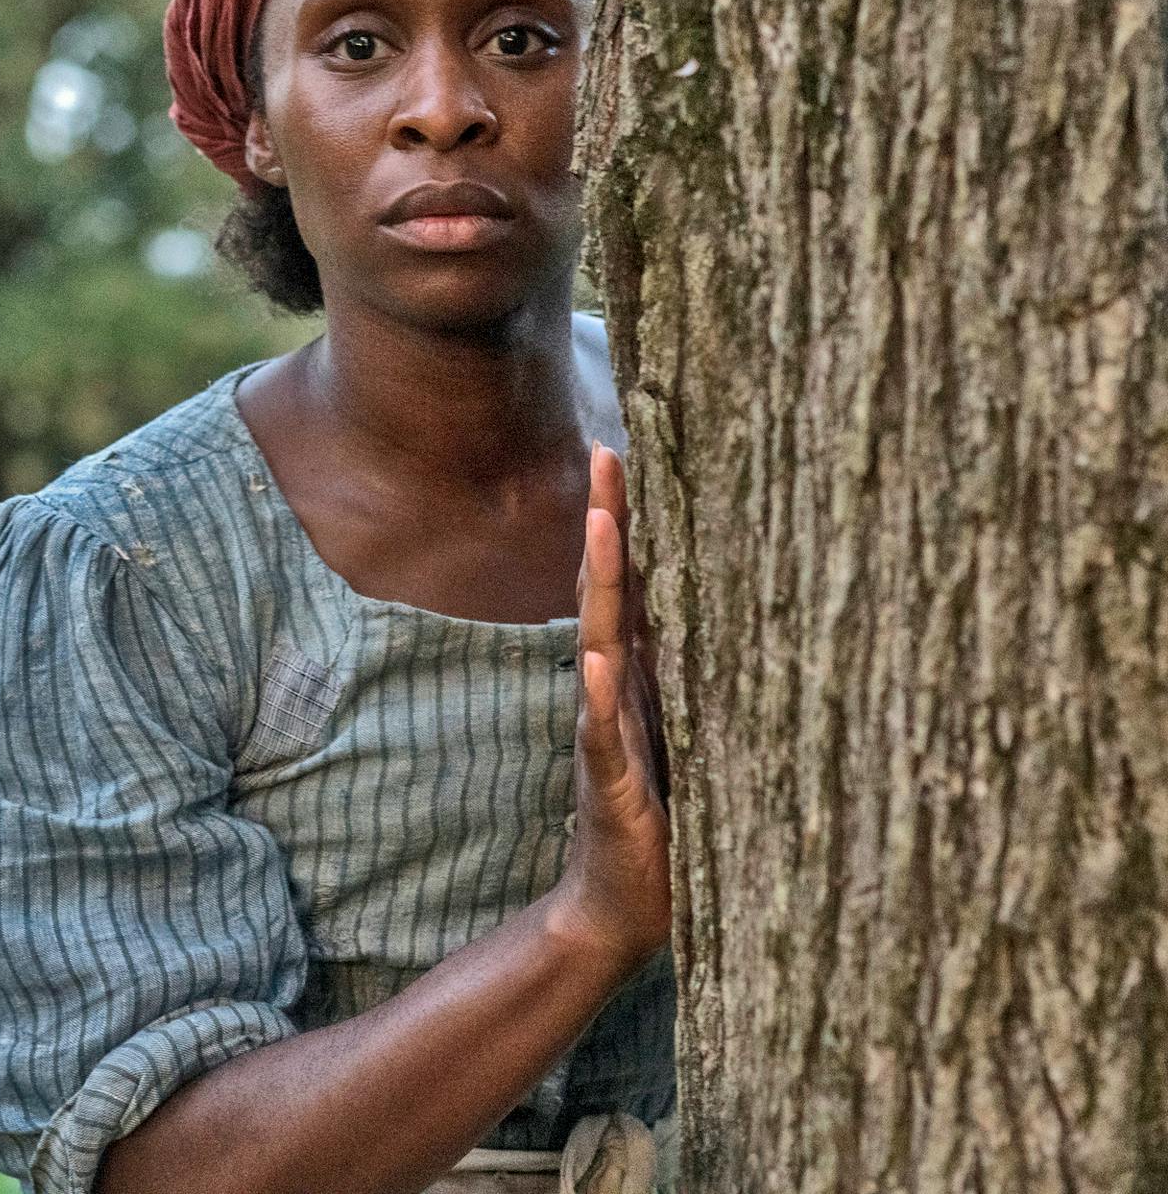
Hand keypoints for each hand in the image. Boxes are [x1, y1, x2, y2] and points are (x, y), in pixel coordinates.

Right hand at [548, 441, 671, 976]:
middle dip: (608, 522)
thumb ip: (712, 689)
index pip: (634, 586)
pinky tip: (595, 655)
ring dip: (599, 583)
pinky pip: (601, 730)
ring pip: (598, 642)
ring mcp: (602, 733)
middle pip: (607, 591)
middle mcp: (612, 693)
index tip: (632, 454)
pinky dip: (597, 692)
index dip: (632, 522)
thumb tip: (769, 630)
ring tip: (602, 526)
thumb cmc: (666, 830)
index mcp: (639, 681)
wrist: (617, 911)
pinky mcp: (607, 783)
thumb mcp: (701, 745)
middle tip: (608, 454)